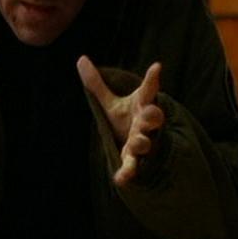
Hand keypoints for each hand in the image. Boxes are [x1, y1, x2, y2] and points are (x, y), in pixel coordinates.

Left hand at [77, 56, 164, 186]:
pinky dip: (127, 173)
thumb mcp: (111, 103)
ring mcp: (143, 142)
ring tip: (137, 142)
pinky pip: (133, 166)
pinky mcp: (135, 160)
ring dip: (142, 143)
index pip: (148, 90)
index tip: (156, 67)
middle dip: (152, 116)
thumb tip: (80, 59)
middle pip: (153, 118)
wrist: (134, 148)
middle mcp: (145, 124)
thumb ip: (97, 84)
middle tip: (150, 113)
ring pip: (146, 142)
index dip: (152, 79)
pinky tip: (120, 179)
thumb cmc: (126, 121)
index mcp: (142, 105)